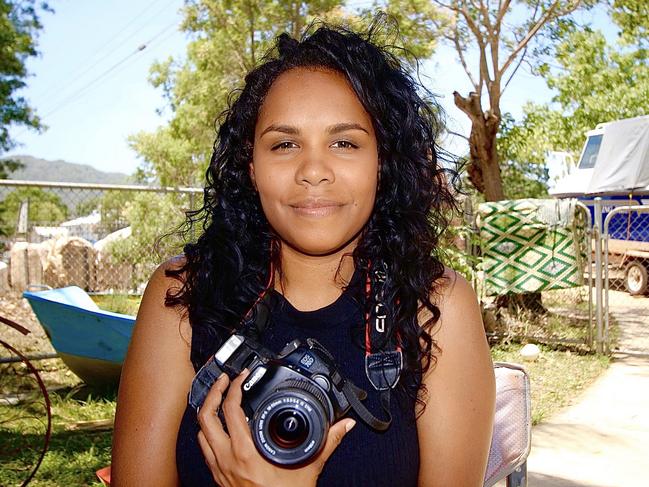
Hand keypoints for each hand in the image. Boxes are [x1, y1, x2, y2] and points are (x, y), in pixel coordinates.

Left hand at [197, 369, 355, 486]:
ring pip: (200, 433)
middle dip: (214, 392)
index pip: (231, 410)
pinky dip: (208, 432)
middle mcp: (226, 460)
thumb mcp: (308, 470)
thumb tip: (343, 426)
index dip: (235, 388)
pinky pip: (204, 449)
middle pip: (205, 416)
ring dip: (208, 412)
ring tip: (220, 398)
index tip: (243, 377)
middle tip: (226, 380)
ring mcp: (218, 470)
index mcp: (245, 454)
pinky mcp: (217, 478)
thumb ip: (326, 443)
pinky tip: (221, 427)